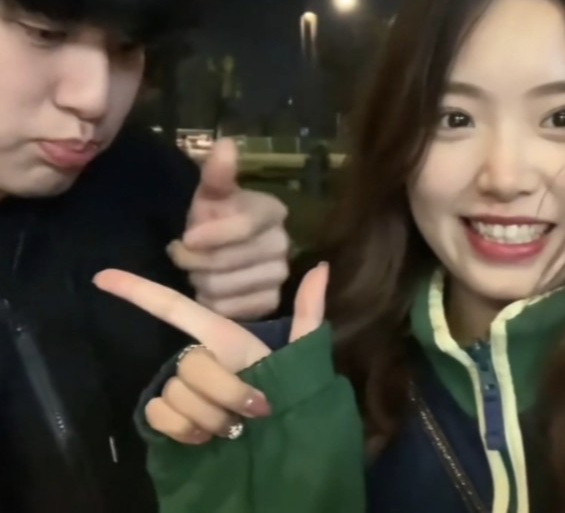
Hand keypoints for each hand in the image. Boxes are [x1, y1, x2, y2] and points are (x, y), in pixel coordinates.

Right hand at [93, 263, 328, 444]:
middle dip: (227, 391)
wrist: (282, 437)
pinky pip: (161, 415)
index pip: (174, 308)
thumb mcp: (302, 348)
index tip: (102, 276)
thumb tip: (322, 266)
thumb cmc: (288, 388)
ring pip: (178, 394)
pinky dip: (187, 430)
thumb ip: (309, 310)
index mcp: (222, 338)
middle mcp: (195, 359)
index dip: (138, 290)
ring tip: (235, 426)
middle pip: (191, 365)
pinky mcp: (167, 419)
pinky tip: (208, 437)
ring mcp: (178, 389)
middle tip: (254, 408)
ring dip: (213, 416)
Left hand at [169, 138, 290, 319]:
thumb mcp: (209, 194)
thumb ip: (217, 173)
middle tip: (181, 256)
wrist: (216, 252)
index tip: (185, 238)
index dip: (212, 235)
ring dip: (201, 282)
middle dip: (197, 261)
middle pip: (231, 261)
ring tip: (195, 272)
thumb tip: (226, 143)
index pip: (244, 226)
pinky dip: (212, 303)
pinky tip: (208, 291)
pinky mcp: (271, 302)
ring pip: (227, 287)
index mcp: (272, 211)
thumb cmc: (212, 219)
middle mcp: (284, 243)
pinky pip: (233, 308)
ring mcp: (280, 275)